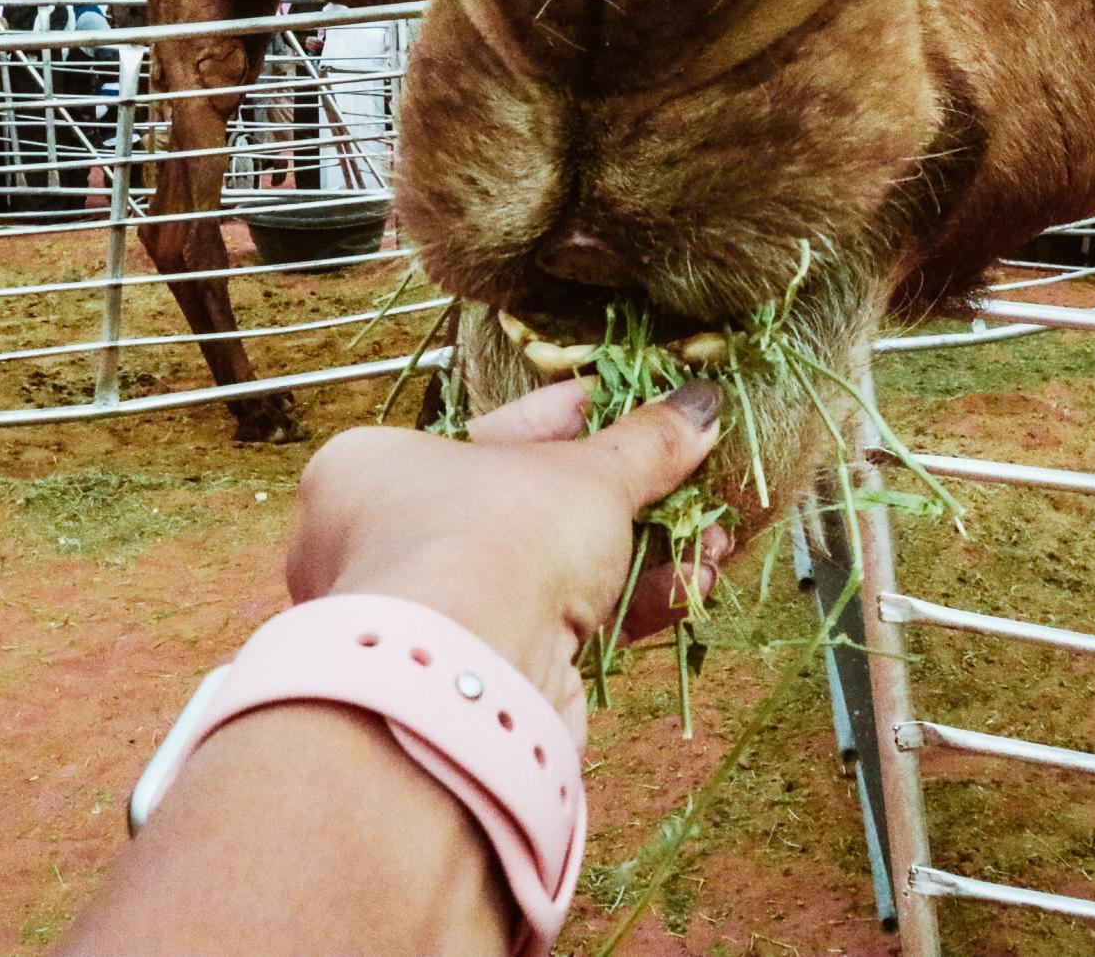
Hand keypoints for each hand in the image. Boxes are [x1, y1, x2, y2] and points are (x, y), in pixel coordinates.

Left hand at [283, 377, 733, 742]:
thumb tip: (700, 406)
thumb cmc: (496, 539)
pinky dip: (631, 608)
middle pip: (533, 509)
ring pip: (559, 575)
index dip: (569, 418)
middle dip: (626, 497)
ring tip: (713, 538)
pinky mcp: (486, 680)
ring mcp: (439, 618)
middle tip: (688, 477)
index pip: (490, 431)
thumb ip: (646, 444)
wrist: (466, 688)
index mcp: (380, 470)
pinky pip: (566, 631)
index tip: (628, 408)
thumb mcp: (587, 474)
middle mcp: (394, 543)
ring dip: (645, 555)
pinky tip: (691, 586)